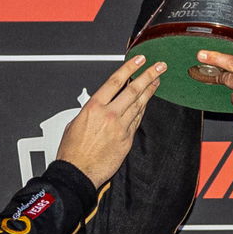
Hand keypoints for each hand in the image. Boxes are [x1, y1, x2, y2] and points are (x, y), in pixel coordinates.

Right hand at [56, 55, 165, 186]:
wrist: (77, 172)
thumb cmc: (72, 151)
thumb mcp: (75, 123)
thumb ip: (90, 112)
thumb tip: (97, 108)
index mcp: (93, 108)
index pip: (115, 81)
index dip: (130, 68)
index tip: (139, 60)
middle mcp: (109, 115)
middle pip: (133, 90)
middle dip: (148, 75)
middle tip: (159, 66)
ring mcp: (120, 128)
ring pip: (139, 105)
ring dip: (149, 91)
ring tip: (157, 80)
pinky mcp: (126, 140)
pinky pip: (137, 121)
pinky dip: (143, 110)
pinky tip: (147, 102)